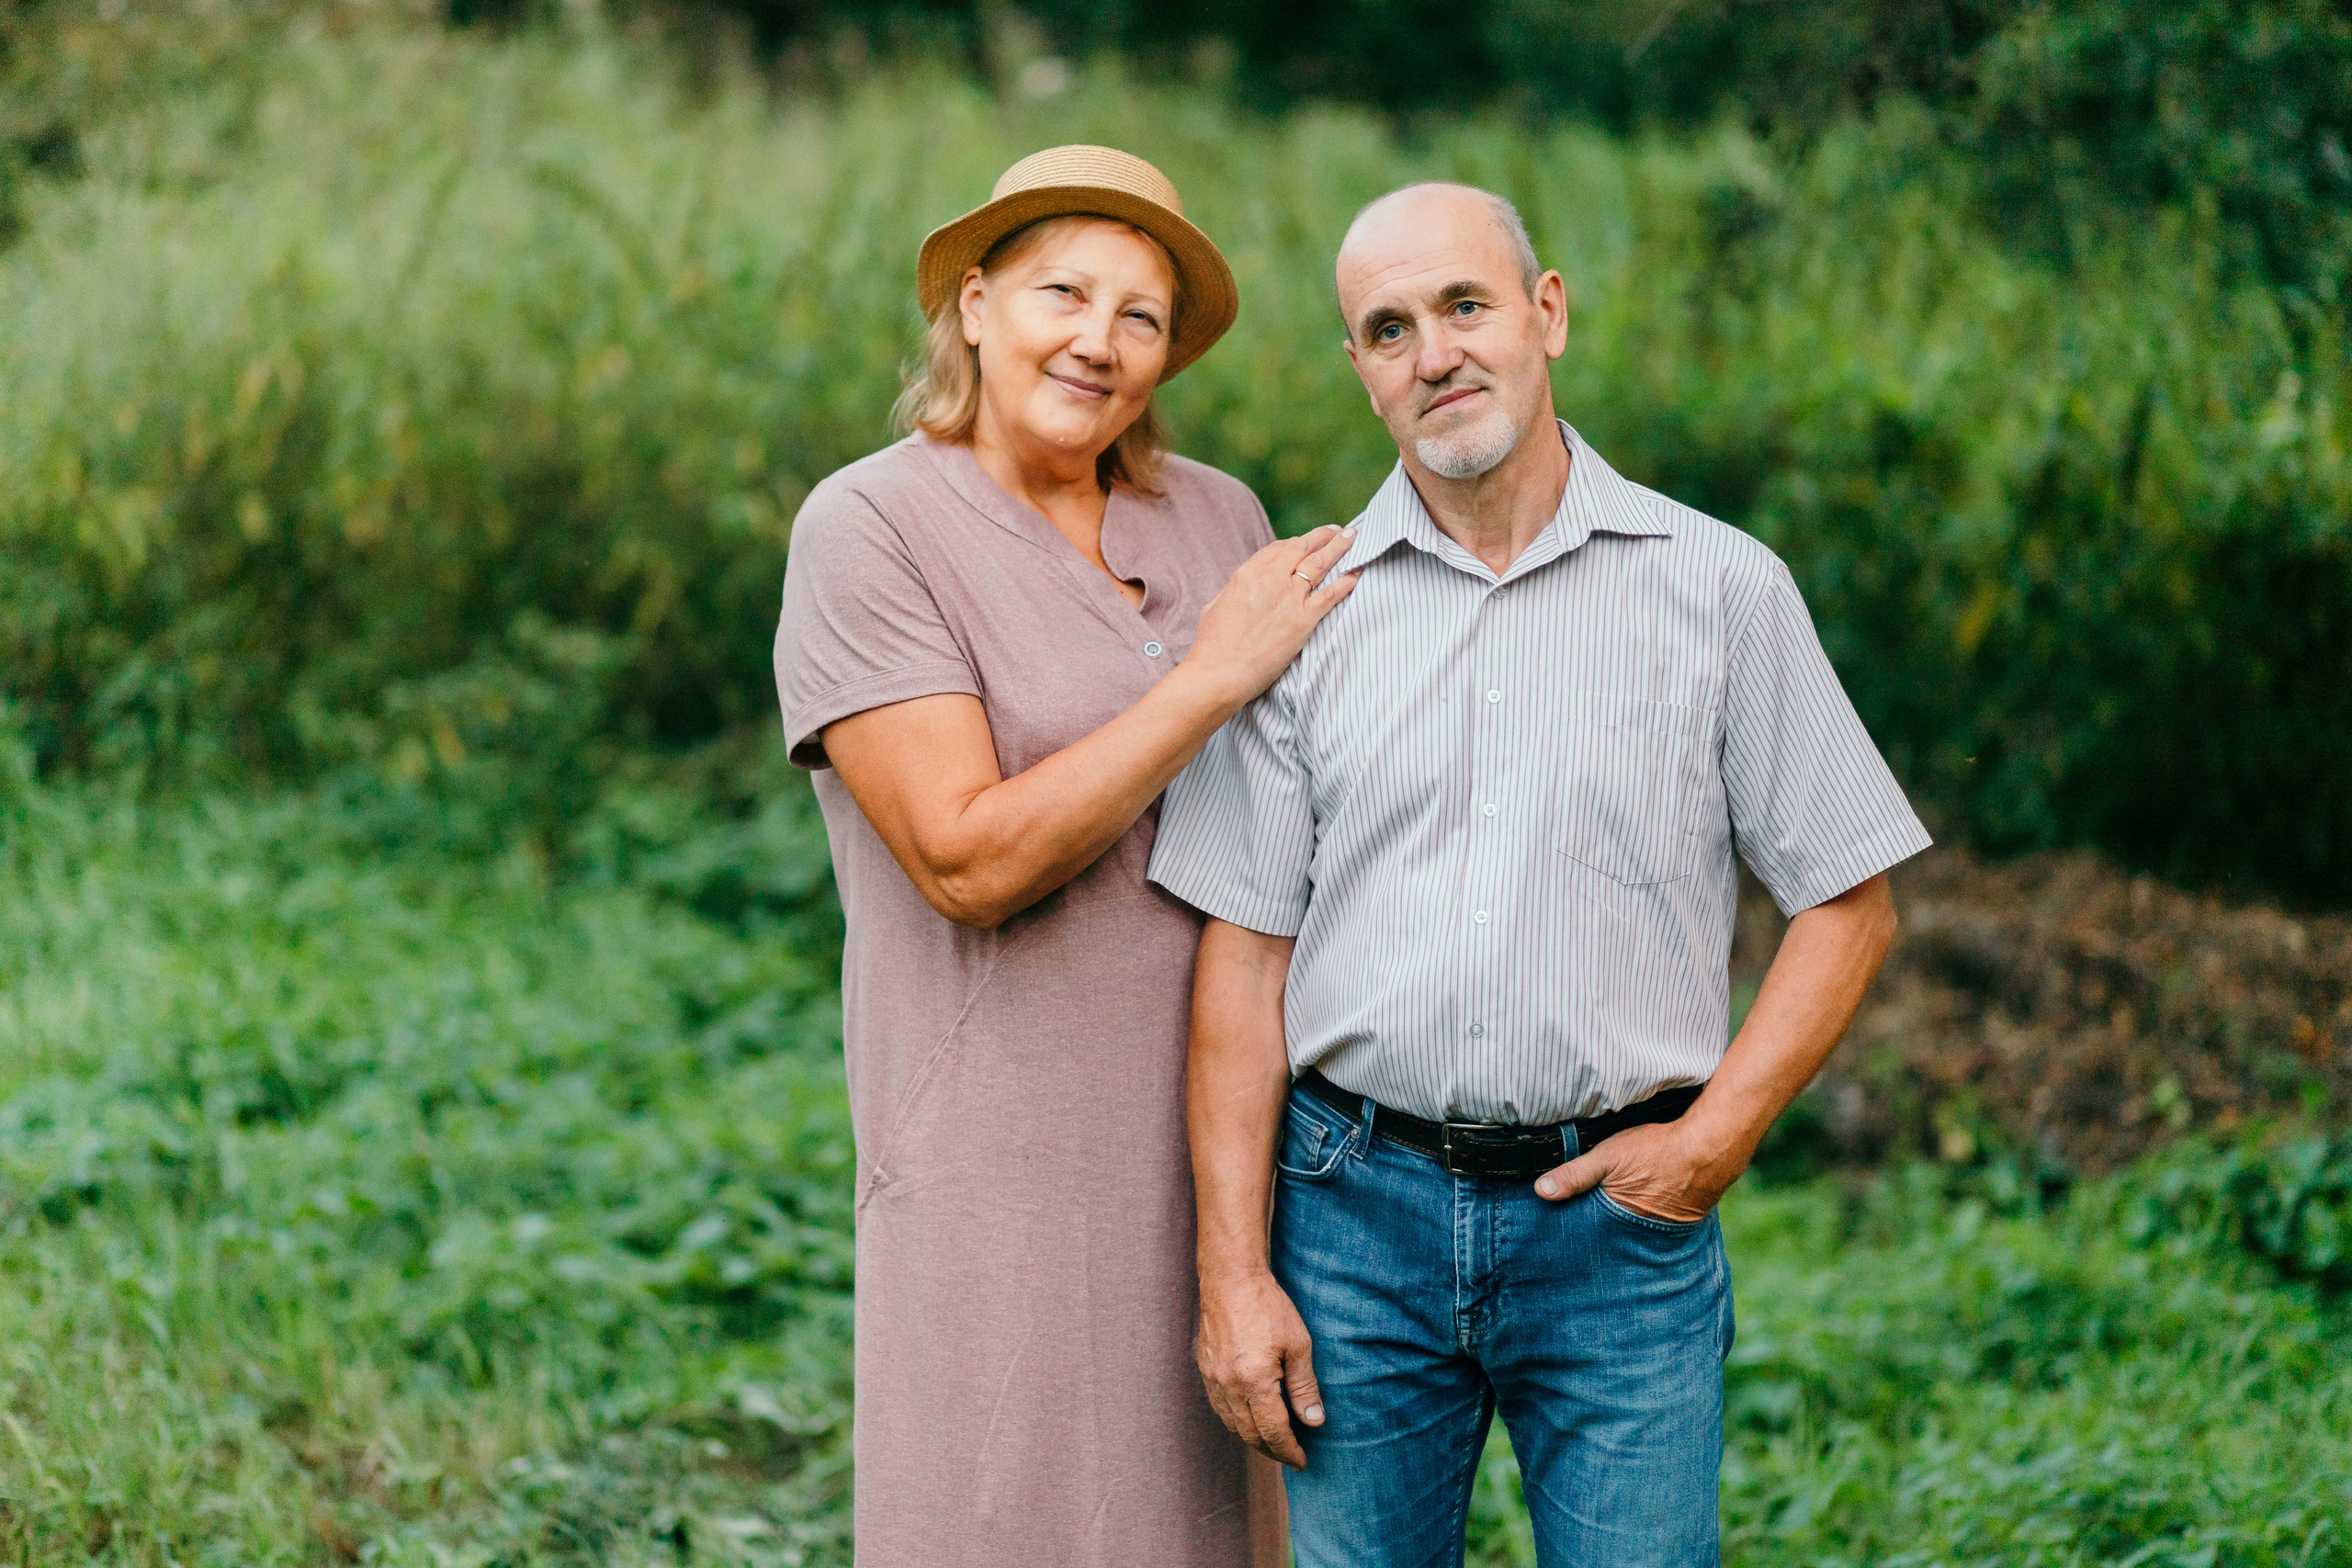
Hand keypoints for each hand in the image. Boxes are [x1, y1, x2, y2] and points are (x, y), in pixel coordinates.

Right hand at [1183, 526, 1361, 707]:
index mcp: (1248, 573)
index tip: (1307, 541)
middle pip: (1302, 549)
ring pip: (1320, 564)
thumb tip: (1243, 588)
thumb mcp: (1216, 606)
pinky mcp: (1304, 620)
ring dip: (1338, 548)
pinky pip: (1331, 595)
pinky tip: (1358, 573)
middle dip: (1322, 536)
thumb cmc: (1213, 644)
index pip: (1278, 548)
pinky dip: (1346, 582)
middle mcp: (1271, 579)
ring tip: (1351, 537)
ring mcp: (1290, 598)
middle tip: (1337, 531)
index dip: (1296, 542)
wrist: (1221, 672)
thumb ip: (1235, 591)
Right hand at [1196, 1269, 1323, 1468]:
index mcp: (1254, 1381)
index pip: (1273, 1432)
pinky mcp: (1205, 1369)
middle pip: (1250, 1435)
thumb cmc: (1268, 1306)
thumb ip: (1305, 1386)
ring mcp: (1213, 1379)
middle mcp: (1229, 1386)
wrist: (1230, 1279)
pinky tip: (1249, 1416)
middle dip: (1272, 1451)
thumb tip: (1314, 1421)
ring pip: (1232, 1424)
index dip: (1289, 1451)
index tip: (1302, 1462)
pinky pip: (1220, 1407)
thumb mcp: (1298, 1344)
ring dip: (1253, 1438)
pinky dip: (1236, 1420)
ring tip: (1273, 1441)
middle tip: (1291, 1456)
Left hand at [1532, 1120, 1742, 1223]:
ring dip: (1618, 1234)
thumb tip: (1541, 1191)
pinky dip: (1640, 1224)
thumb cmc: (1657, 1150)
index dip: (1574, 1237)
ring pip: (1630, 1236)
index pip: (1588, 1238)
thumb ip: (1575, 1174)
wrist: (1710, 1148)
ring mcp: (1661, 1231)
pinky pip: (1651, 1229)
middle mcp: (1641, 1234)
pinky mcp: (1677, 1223)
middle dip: (1594, 1242)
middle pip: (1609, 1241)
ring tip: (1601, 1232)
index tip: (1556, 1241)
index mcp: (1620, 1222)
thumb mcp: (1609, 1156)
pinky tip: (1635, 1215)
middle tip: (1573, 1246)